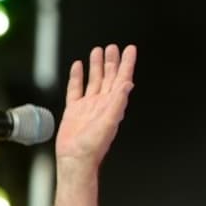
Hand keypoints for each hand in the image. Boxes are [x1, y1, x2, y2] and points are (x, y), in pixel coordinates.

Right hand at [56, 44, 136, 167]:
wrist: (75, 159)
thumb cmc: (93, 146)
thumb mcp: (109, 121)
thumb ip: (118, 102)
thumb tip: (128, 84)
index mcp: (113, 104)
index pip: (122, 79)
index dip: (127, 64)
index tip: (130, 49)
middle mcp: (102, 103)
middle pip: (109, 76)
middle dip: (112, 61)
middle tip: (113, 47)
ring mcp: (88, 105)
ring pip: (94, 80)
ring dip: (96, 65)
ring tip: (97, 51)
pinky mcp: (74, 109)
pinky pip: (76, 89)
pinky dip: (77, 77)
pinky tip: (78, 66)